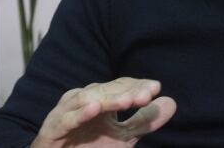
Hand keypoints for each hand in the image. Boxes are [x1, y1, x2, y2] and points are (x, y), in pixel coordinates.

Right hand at [30, 77, 176, 147]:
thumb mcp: (123, 137)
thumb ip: (144, 121)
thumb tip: (171, 102)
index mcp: (99, 98)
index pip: (121, 86)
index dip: (137, 86)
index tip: (156, 88)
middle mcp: (82, 100)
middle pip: (106, 90)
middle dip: (127, 92)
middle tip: (146, 95)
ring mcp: (66, 112)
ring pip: (87, 100)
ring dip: (108, 99)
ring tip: (128, 100)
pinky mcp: (52, 129)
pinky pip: (66, 119)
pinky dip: (79, 114)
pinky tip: (94, 108)